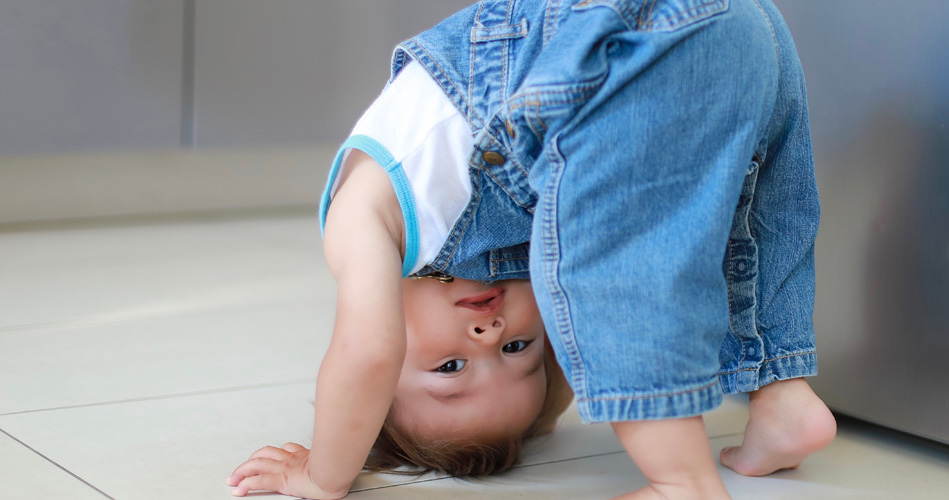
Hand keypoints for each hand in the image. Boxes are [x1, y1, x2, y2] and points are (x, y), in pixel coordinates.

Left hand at [226, 442, 347, 498]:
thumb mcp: (333, 461)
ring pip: (256, 463)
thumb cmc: (337, 468)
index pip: (285, 449)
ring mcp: (284, 468)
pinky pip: (258, 481)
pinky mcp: (280, 480)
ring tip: (233, 478)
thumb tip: (337, 464)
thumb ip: (329, 460)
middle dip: (251, 460)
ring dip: (242, 470)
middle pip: (265, 454)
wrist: (335, 472)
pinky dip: (245, 484)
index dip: (274, 452)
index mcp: (303, 456)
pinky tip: (239, 489)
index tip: (269, 457)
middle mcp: (291, 459)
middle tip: (242, 468)